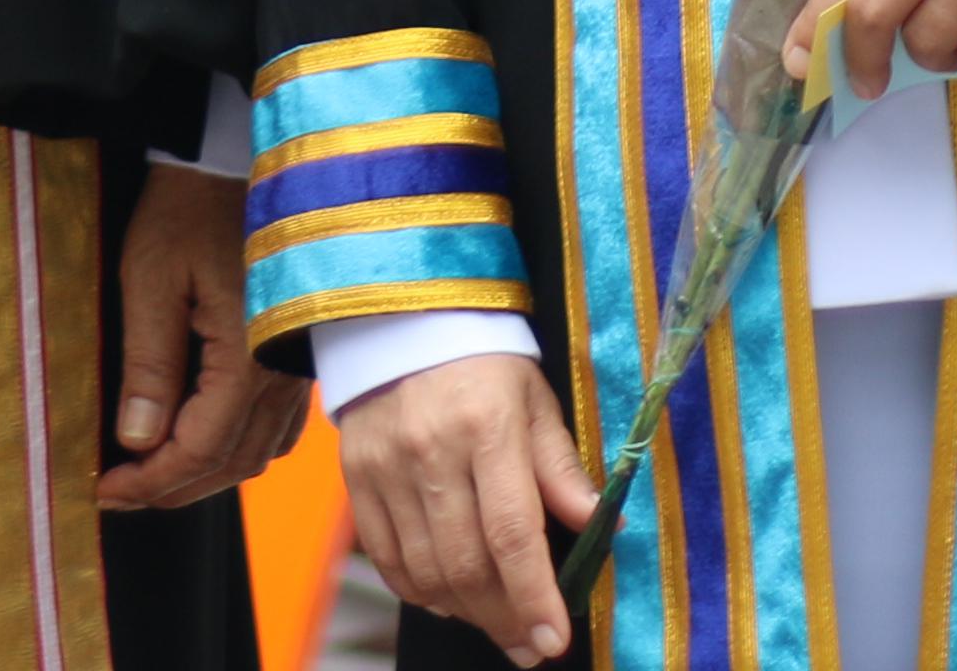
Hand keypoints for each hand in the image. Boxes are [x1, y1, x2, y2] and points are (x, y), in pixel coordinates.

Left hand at [99, 164, 305, 510]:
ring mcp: (296, 365)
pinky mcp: (295, 352)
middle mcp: (284, 371)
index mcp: (249, 356)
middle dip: (173, 487)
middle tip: (118, 491)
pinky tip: (198, 439)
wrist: (234, 157)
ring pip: (257, 450)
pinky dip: (235, 446)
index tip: (104, 490)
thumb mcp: (151, 277)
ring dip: (205, 472)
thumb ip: (147, 363)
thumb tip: (137, 439)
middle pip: (232, 462)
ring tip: (149, 472)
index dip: (151, 480)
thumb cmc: (189, 206)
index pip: (201, 449)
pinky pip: (274, 425)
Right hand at [337, 354, 592, 666]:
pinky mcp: (355, 476)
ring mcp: (385, 466)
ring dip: (465, 612)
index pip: (512, 532)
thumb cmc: (484, 362)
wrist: (402, 319)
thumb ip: (562, 467)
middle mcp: (431, 451)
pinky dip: (417, 590)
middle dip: (504, 619)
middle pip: (467, 564)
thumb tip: (601, 525)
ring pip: (425, 570)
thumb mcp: (536, 401)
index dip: (534, 596)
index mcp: (487, 428)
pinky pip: (385, 556)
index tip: (554, 640)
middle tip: (529, 647)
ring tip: (495, 622)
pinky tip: (447, 598)